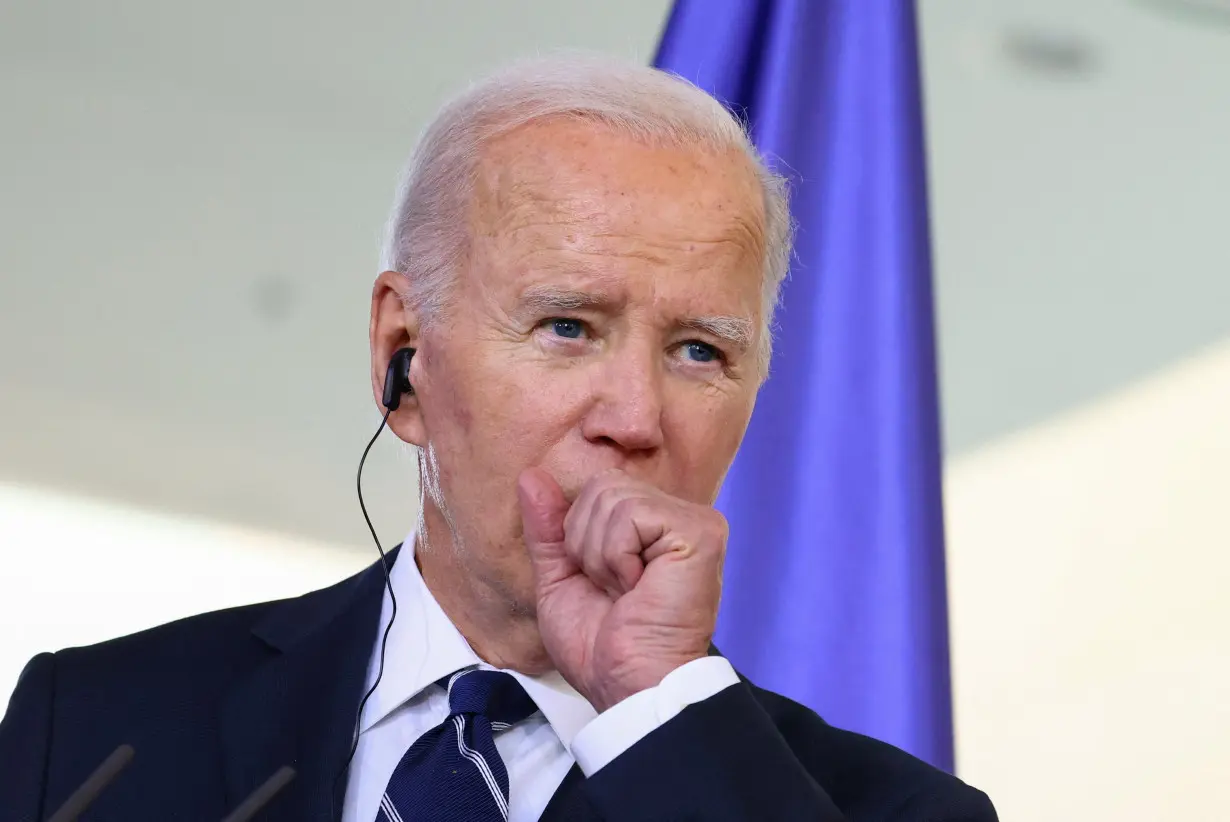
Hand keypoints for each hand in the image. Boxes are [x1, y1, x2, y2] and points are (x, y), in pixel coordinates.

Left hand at [517, 467, 726, 711]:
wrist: (628, 686)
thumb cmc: (602, 646)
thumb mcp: (559, 579)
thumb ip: (547, 527)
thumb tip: (530, 476)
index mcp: (649, 526)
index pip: (597, 487)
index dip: (577, 535)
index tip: (599, 583)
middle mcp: (676, 516)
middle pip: (602, 486)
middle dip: (586, 544)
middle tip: (615, 590)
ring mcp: (693, 521)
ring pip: (612, 497)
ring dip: (602, 556)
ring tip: (628, 590)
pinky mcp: (701, 531)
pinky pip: (631, 514)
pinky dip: (618, 557)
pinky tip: (639, 586)